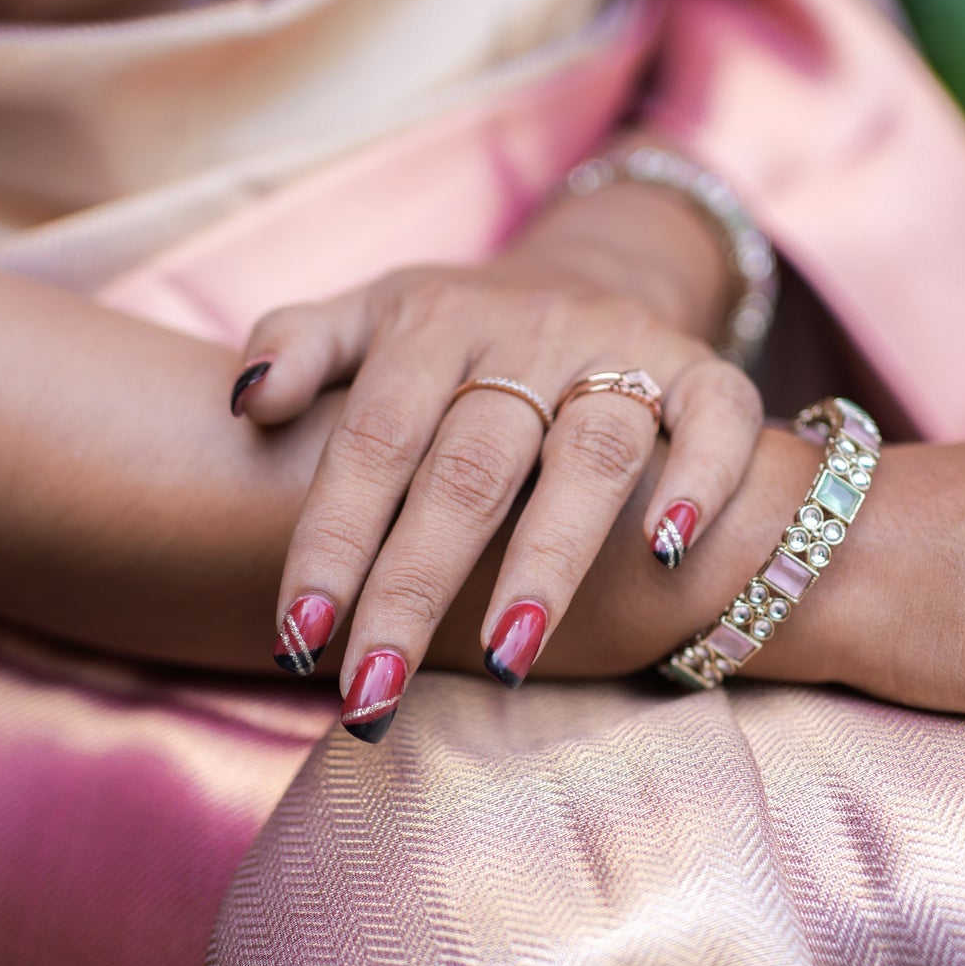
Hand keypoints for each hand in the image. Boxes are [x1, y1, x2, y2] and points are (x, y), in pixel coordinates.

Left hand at [233, 248, 761, 724]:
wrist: (593, 270)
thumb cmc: (458, 338)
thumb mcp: (370, 317)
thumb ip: (299, 344)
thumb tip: (246, 401)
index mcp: (431, 323)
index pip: (372, 440)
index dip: (331, 540)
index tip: (296, 643)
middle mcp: (527, 332)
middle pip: (469, 468)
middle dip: (416, 589)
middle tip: (375, 694)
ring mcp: (621, 350)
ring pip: (590, 452)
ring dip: (548, 557)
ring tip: (505, 658)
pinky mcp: (705, 372)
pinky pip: (717, 418)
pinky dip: (698, 479)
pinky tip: (665, 556)